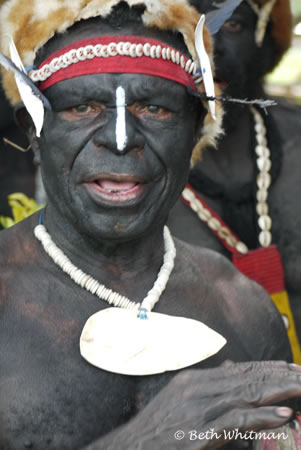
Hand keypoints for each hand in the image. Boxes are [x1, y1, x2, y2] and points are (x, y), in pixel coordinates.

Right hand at [85, 361, 300, 448]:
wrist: (131, 448)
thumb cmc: (158, 429)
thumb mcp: (180, 400)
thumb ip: (207, 386)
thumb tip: (230, 369)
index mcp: (193, 380)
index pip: (239, 369)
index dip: (267, 368)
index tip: (289, 368)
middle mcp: (196, 387)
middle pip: (246, 378)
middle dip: (278, 376)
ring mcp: (198, 408)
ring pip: (246, 394)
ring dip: (278, 392)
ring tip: (300, 388)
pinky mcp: (200, 431)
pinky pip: (237, 420)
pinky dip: (262, 417)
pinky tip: (283, 416)